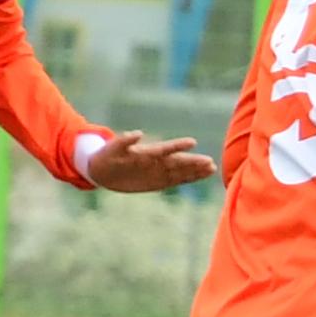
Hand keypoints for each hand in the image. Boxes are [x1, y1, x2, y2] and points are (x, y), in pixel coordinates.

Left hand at [84, 130, 213, 193]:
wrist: (103, 170)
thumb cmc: (108, 156)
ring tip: (212, 168)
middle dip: (193, 163)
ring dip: (195, 171)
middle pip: (178, 162)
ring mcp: (159, 172)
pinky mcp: (158, 182)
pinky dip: (188, 178)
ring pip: (181, 171)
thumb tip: (137, 134)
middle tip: (210, 163)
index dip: (178, 146)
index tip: (192, 142)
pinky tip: (201, 176)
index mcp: (147, 152)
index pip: (166, 149)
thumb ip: (126, 141)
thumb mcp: (113, 149)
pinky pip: (176, 180)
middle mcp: (157, 161)